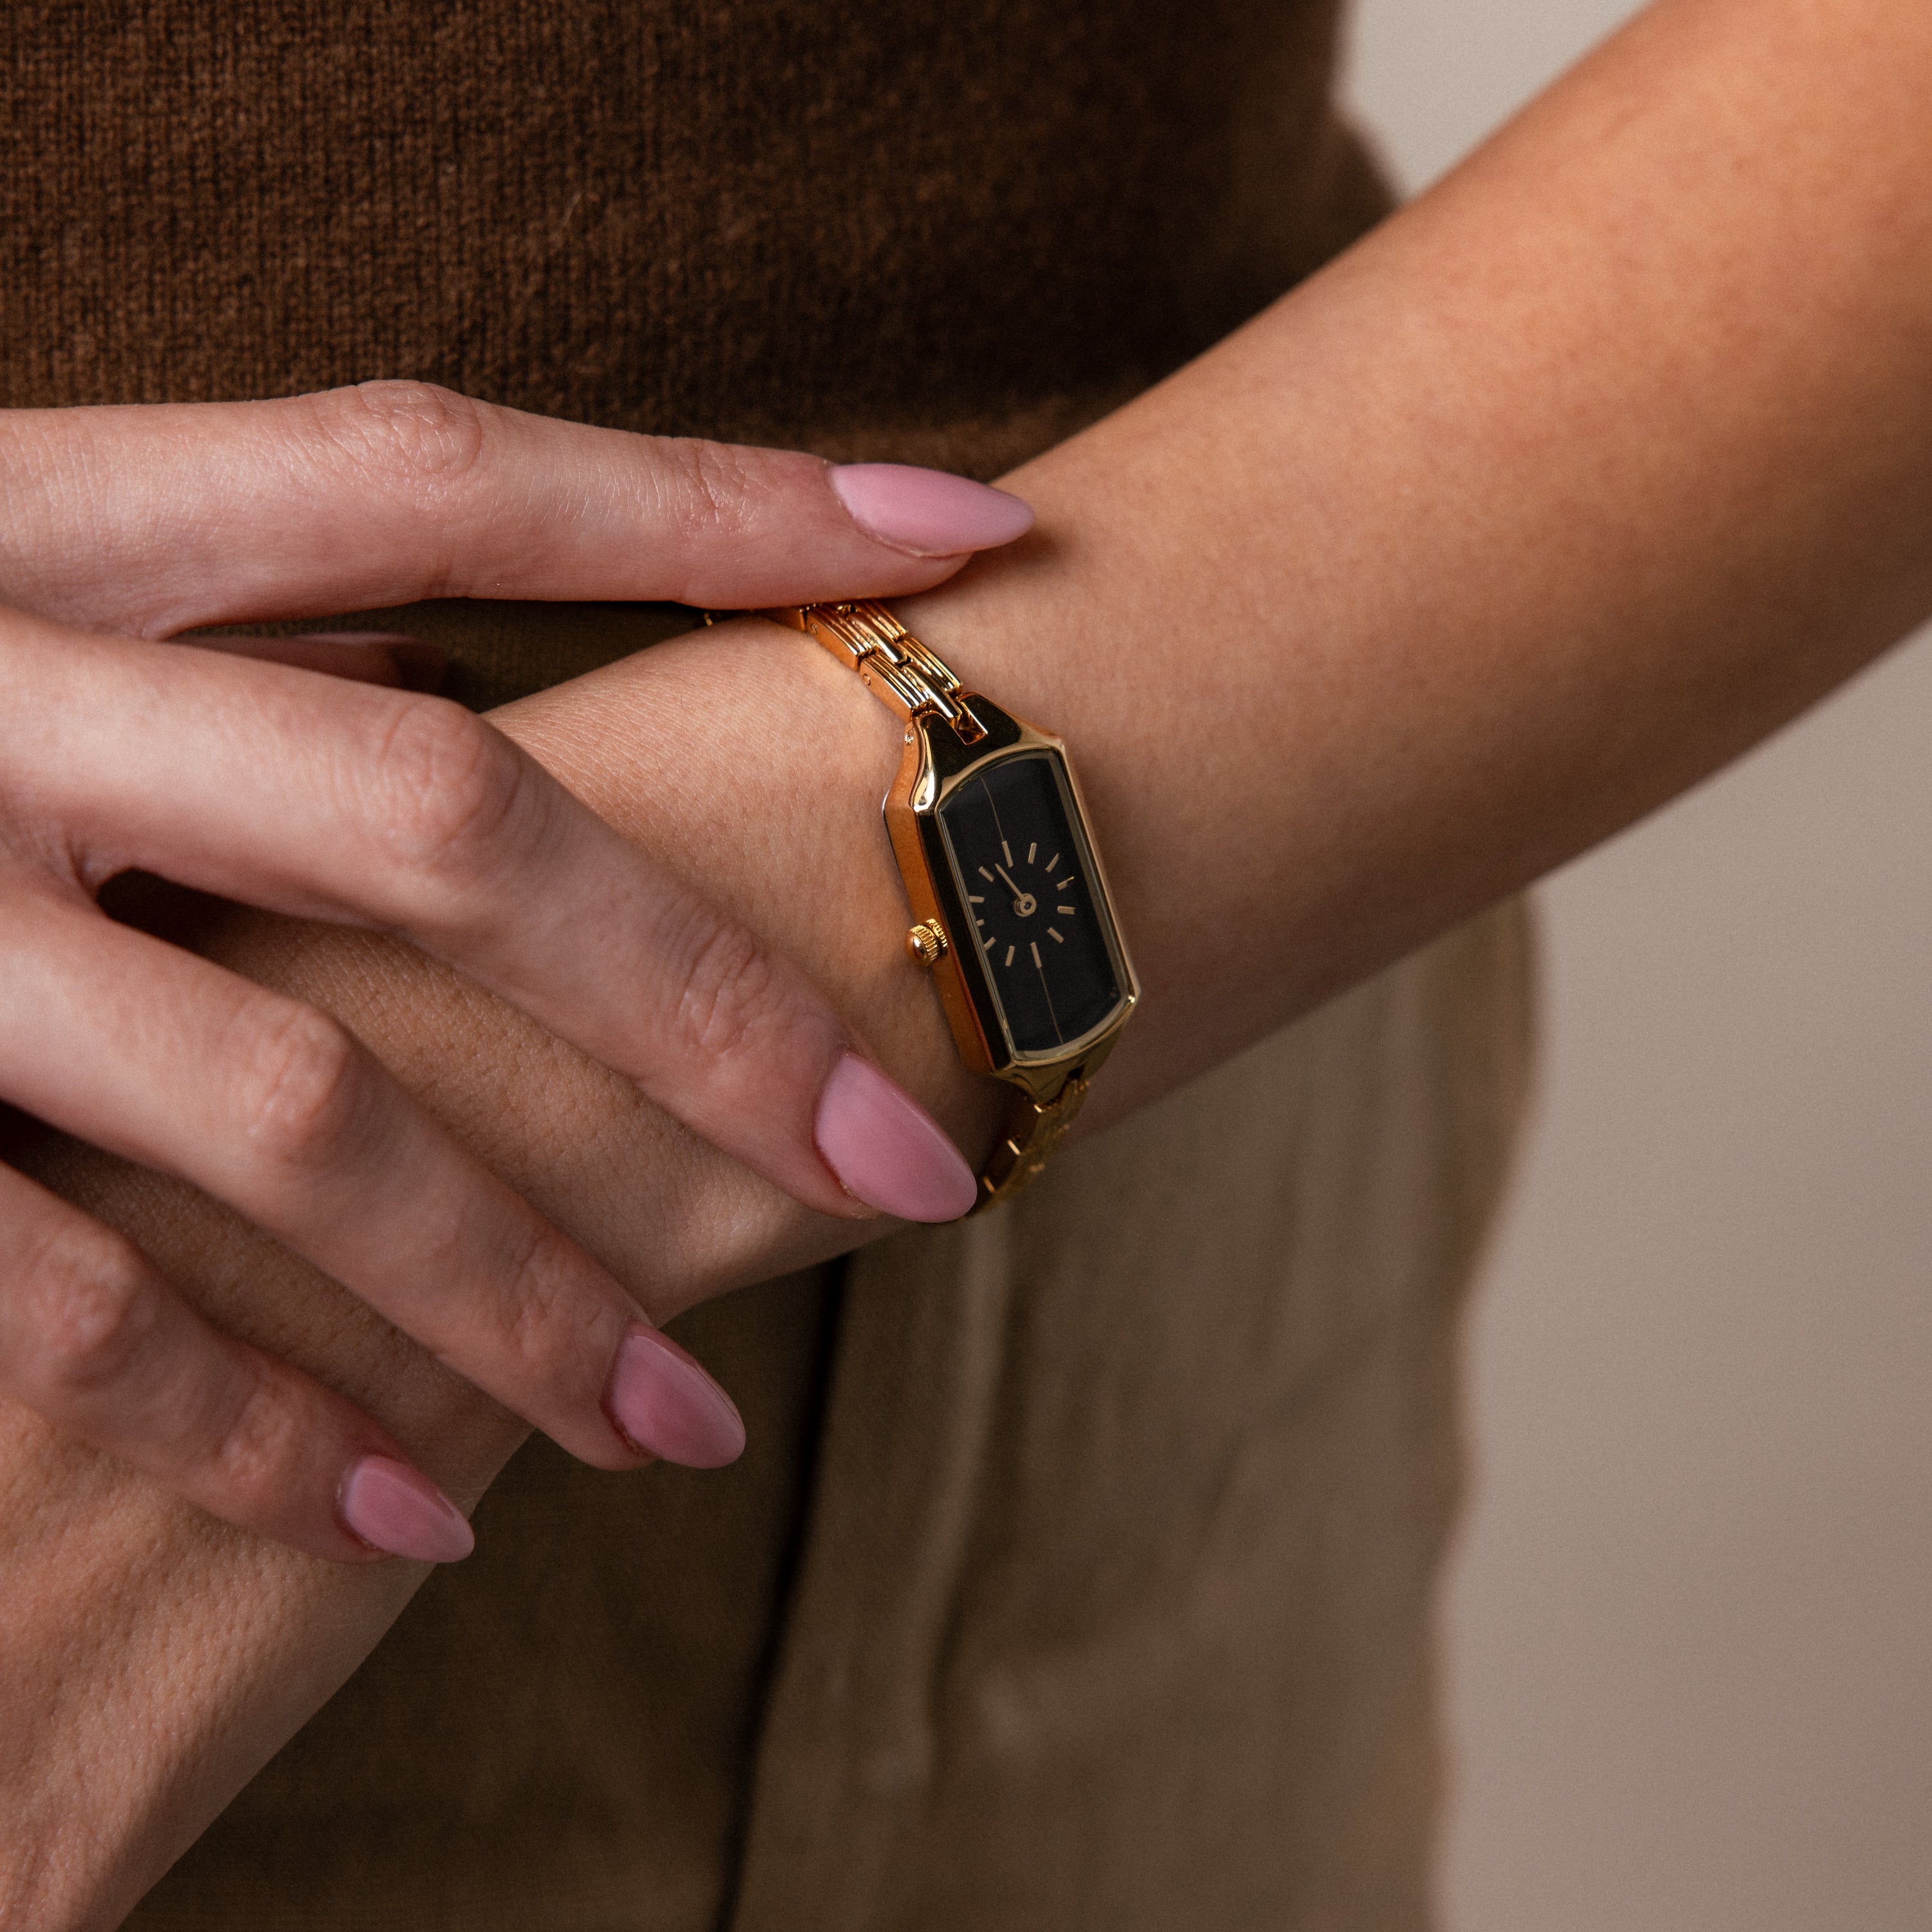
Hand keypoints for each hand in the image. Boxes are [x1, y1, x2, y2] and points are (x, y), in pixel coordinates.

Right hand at [0, 381, 1027, 1564]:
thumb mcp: (36, 593)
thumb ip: (247, 631)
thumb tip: (455, 676)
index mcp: (66, 516)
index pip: (459, 473)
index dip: (724, 497)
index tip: (969, 538)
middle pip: (446, 816)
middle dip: (706, 1006)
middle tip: (907, 1168)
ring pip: (285, 1102)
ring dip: (519, 1287)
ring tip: (691, 1429)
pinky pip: (58, 1295)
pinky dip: (253, 1421)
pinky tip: (426, 1520)